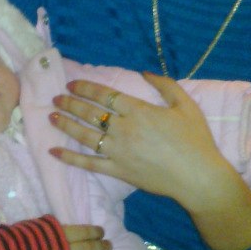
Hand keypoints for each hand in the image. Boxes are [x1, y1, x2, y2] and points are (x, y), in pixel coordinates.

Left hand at [50, 74, 227, 209]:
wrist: (198, 177)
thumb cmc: (196, 140)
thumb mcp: (186, 105)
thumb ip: (166, 85)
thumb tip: (145, 72)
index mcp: (139, 111)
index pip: (105, 95)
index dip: (86, 88)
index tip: (72, 84)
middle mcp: (124, 129)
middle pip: (90, 113)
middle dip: (70, 103)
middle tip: (55, 98)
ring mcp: (119, 151)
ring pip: (85, 135)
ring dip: (66, 124)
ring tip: (51, 116)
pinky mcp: (118, 171)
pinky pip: (89, 163)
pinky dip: (70, 158)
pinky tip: (53, 151)